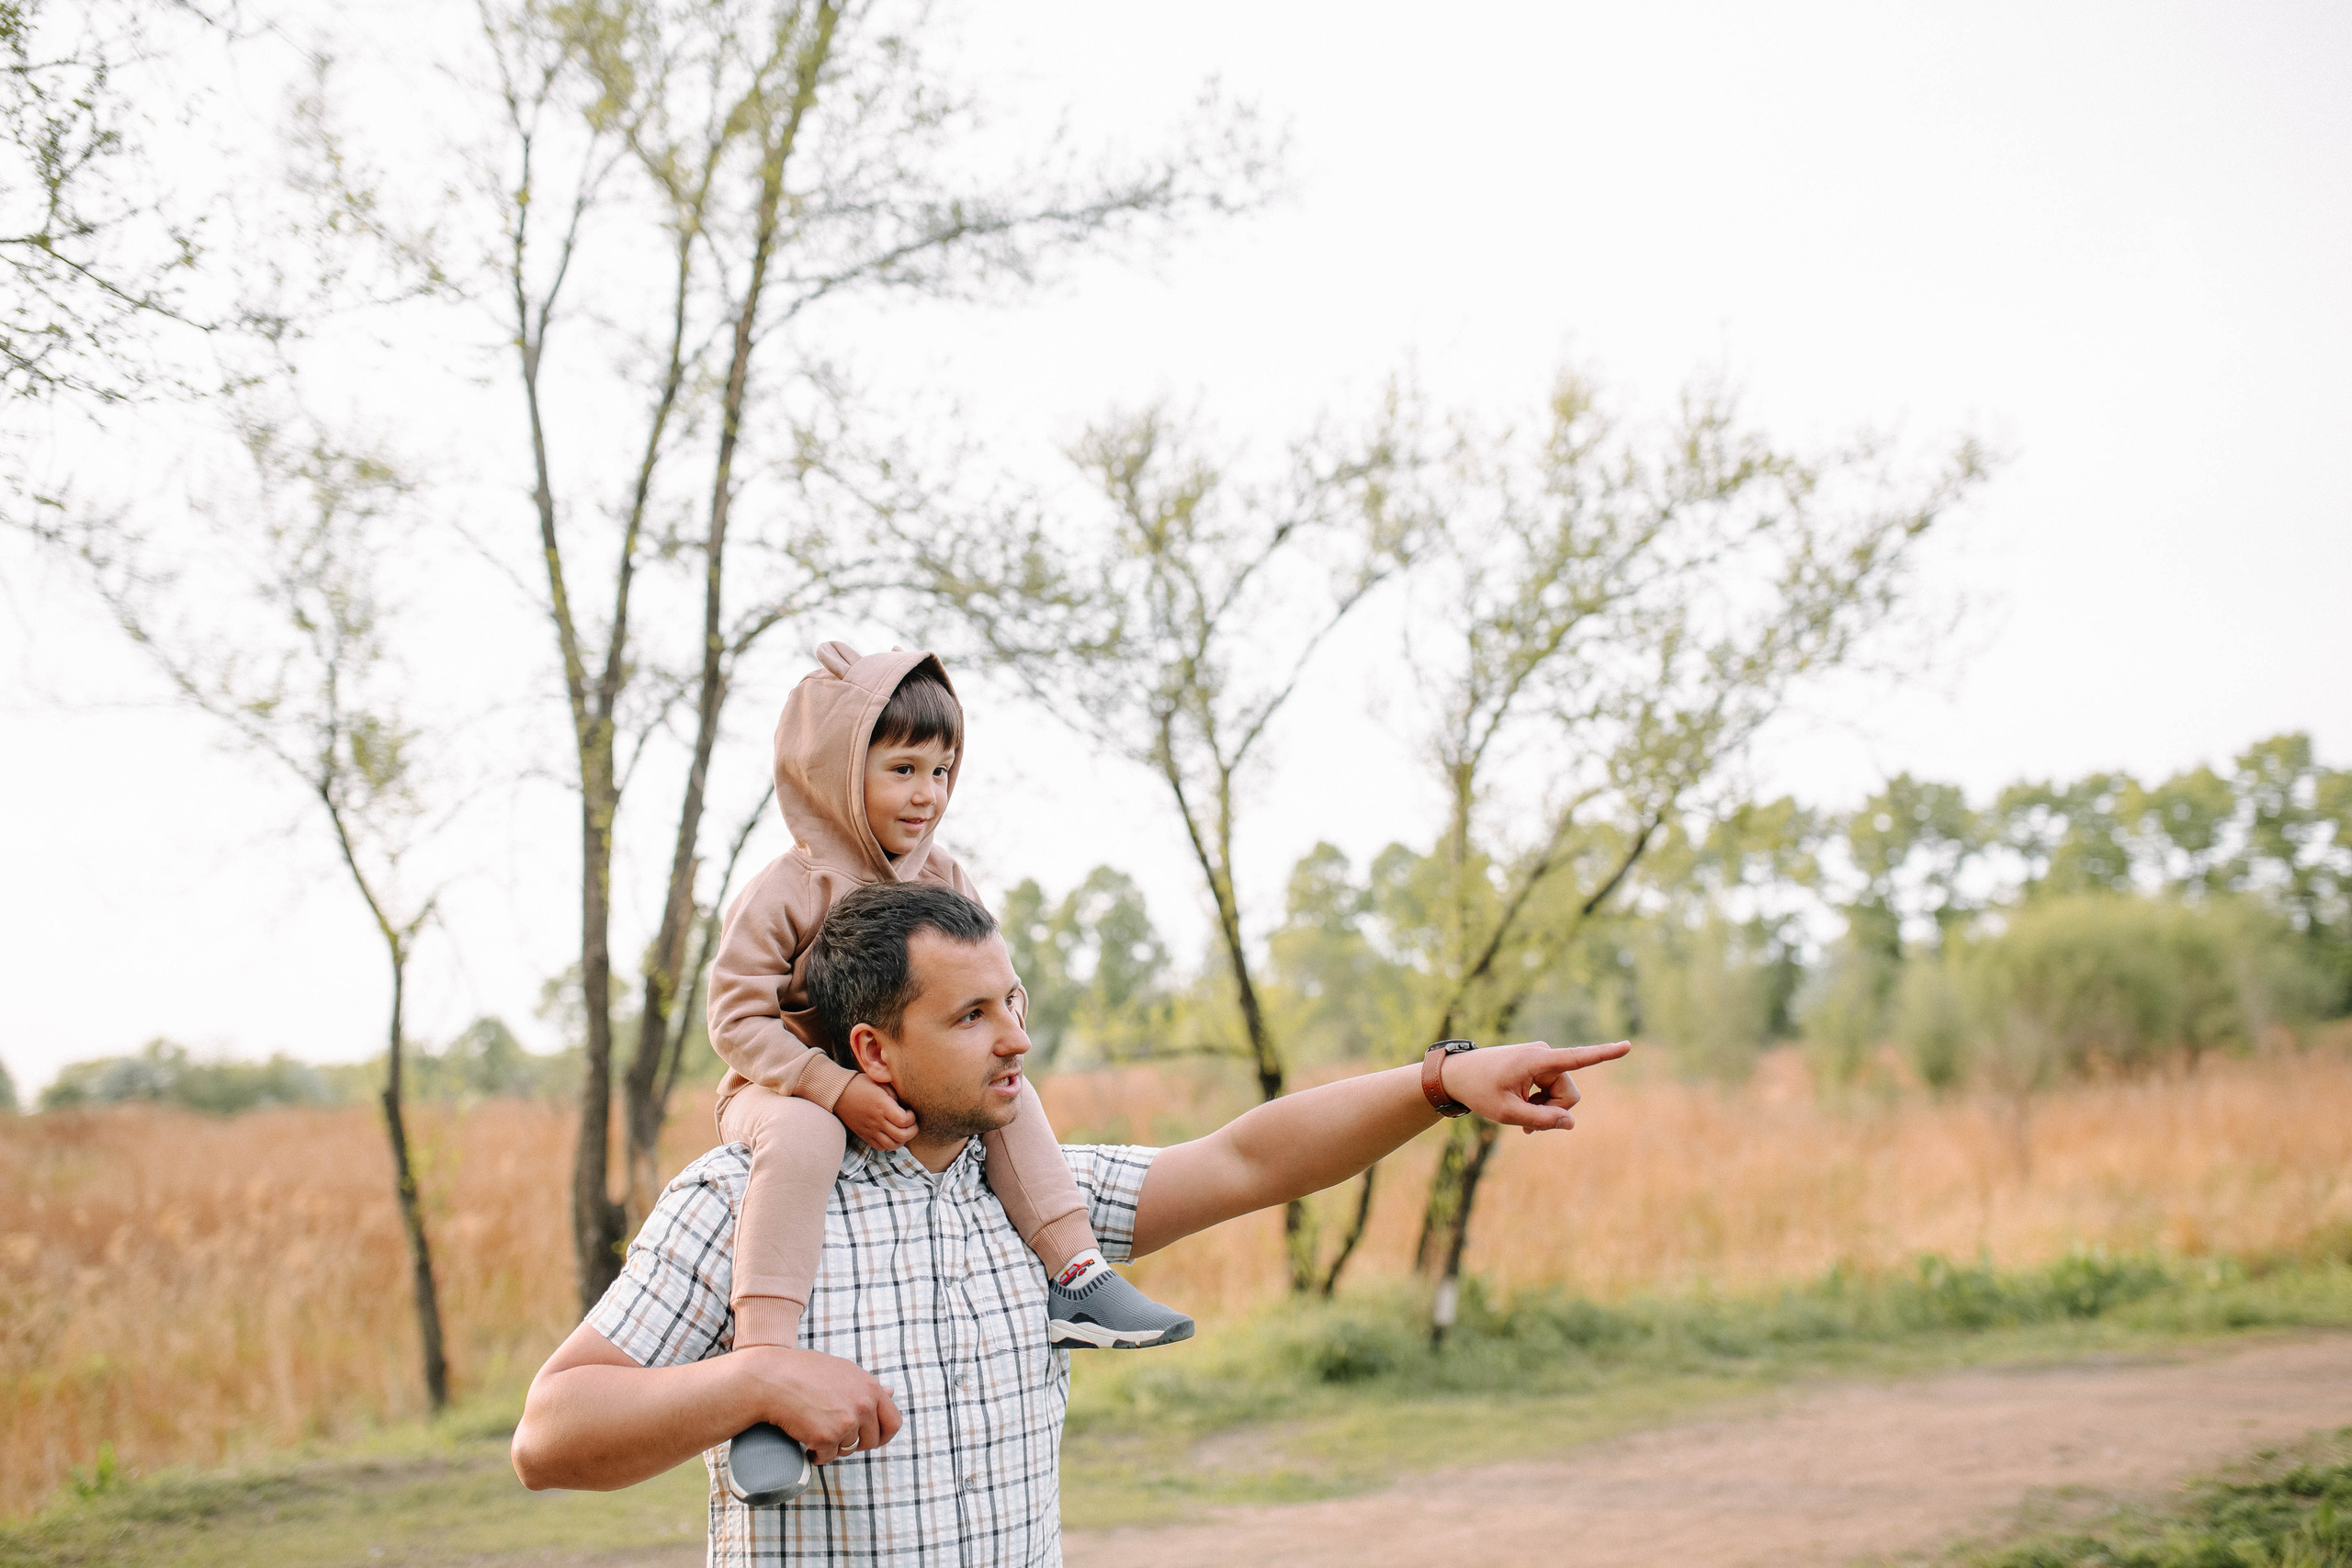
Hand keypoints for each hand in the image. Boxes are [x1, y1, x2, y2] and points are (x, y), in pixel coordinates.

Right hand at [738, 1346, 902, 1464]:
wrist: (772, 1379)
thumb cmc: (804, 1372)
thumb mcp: (842, 1371)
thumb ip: (867, 1386)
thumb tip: (892, 1392)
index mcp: (870, 1388)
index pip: (893, 1422)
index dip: (882, 1435)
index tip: (869, 1439)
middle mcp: (863, 1405)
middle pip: (871, 1441)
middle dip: (854, 1443)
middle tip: (835, 1435)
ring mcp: (846, 1423)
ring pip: (848, 1450)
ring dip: (833, 1446)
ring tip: (816, 1430)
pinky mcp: (827, 1438)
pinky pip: (826, 1458)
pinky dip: (815, 1454)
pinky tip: (805, 1441)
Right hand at [835, 1074, 916, 1151]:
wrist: (838, 1093)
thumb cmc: (860, 1084)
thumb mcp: (880, 1082)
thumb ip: (894, 1093)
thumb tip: (903, 1105)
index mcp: (882, 1106)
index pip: (903, 1121)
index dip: (912, 1118)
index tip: (910, 1112)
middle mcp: (876, 1120)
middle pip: (901, 1136)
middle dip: (912, 1131)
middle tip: (911, 1123)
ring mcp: (870, 1130)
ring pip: (892, 1146)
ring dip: (902, 1140)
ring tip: (903, 1131)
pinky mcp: (864, 1135)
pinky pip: (880, 1148)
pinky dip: (889, 1145)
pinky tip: (890, 1135)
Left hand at [1439, 1040, 1630, 1133]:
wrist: (1456, 1075)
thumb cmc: (1478, 1091)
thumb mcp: (1507, 1113)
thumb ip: (1540, 1121)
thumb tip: (1571, 1124)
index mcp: (1537, 1060)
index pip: (1577, 1058)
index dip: (1605, 1054)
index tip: (1627, 1046)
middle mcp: (1544, 1055)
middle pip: (1569, 1096)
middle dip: (1552, 1112)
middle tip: (1524, 1123)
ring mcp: (1542, 1059)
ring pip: (1561, 1097)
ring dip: (1544, 1111)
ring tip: (1519, 1117)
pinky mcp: (1538, 1066)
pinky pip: (1552, 1092)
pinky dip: (1540, 1105)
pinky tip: (1524, 1116)